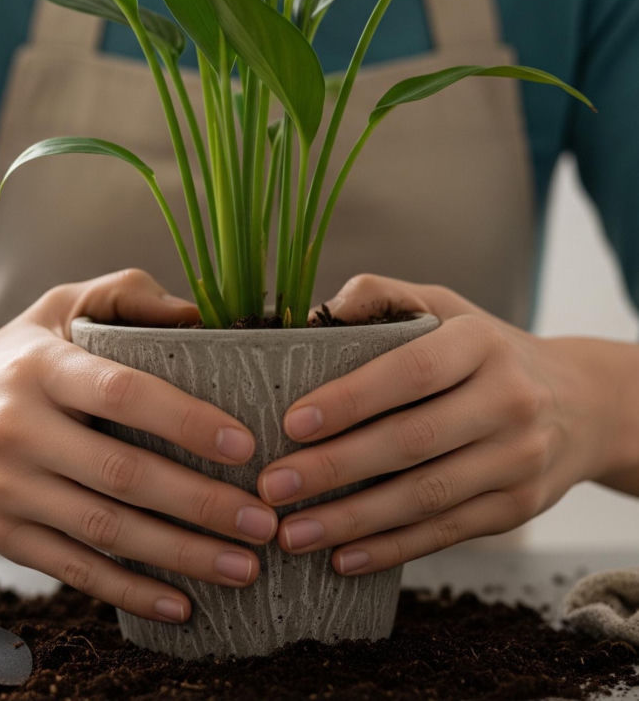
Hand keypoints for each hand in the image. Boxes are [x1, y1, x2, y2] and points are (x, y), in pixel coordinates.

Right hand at [0, 269, 277, 622]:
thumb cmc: (9, 359)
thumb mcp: (56, 309)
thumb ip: (124, 296)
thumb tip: (197, 316)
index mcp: (40, 368)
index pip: (120, 392)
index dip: (186, 420)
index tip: (245, 446)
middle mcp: (17, 428)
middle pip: (121, 473)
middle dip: (201, 503)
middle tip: (264, 521)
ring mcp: (6, 488)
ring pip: (104, 530)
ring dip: (180, 555)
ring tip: (244, 566)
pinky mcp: (1, 535)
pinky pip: (73, 569)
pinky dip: (129, 591)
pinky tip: (181, 603)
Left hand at [256, 274, 638, 574]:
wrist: (581, 404)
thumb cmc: (483, 352)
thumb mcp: (445, 307)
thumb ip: (384, 296)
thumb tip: (326, 309)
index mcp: (481, 344)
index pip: (412, 372)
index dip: (352, 399)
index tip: (293, 422)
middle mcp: (509, 401)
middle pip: (412, 441)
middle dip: (334, 468)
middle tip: (272, 486)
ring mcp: (518, 460)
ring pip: (425, 497)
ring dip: (352, 520)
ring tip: (292, 532)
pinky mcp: (517, 507)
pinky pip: (446, 532)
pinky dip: (390, 549)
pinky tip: (341, 557)